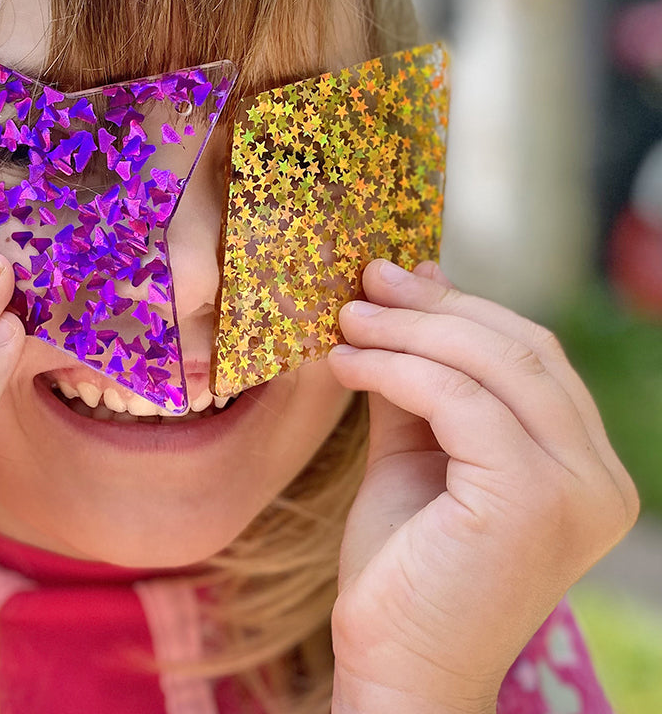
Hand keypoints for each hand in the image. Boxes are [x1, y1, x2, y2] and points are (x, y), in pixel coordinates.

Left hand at [327, 259, 638, 713]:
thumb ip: (421, 376)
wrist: (396, 665)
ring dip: (407, 330)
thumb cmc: (405, 564)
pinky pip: (457, 400)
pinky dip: (395, 368)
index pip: (532, 355)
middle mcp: (598, 478)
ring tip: (346, 319)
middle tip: (367, 280)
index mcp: (584, 466)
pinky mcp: (531, 501)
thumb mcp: (416, 449)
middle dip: (433, 307)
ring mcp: (575, 491)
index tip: (395, 278)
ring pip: (491, 365)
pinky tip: (345, 363)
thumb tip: (414, 286)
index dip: (461, 306)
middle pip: (519, 348)